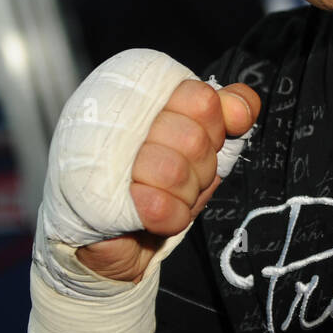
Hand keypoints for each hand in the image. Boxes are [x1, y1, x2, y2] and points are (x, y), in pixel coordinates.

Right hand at [75, 80, 259, 282]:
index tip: (207, 140)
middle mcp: (116, 115)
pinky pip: (158, 208)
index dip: (216, 127)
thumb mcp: (203, 142)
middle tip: (183, 175)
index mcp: (145, 95)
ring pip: (175, 172)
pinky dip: (169, 217)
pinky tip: (155, 214)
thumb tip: (240, 108)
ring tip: (166, 193)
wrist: (119, 237)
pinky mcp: (92, 198)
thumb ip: (226, 113)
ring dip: (184, 193)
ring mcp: (97, 154)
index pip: (201, 97)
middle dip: (201, 167)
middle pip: (193, 139)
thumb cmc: (160, 182)